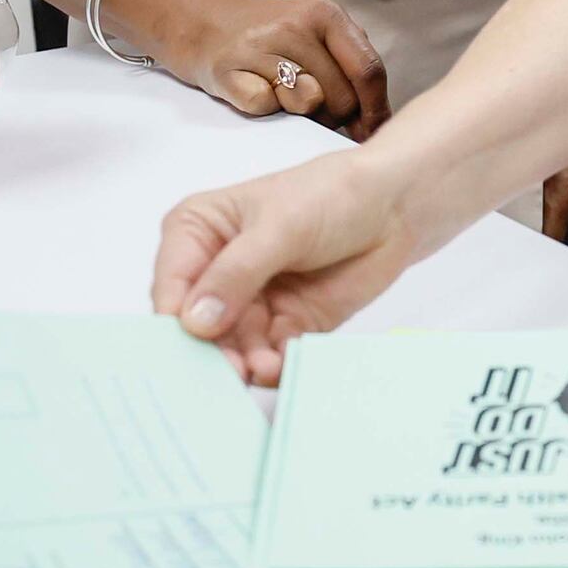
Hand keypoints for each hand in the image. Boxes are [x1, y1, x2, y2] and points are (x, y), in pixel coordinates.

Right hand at [145, 0, 392, 139]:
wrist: (206, 22)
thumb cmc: (273, 38)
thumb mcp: (318, 36)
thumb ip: (350, 67)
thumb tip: (375, 123)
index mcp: (325, 13)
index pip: (368, 70)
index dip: (375, 108)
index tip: (371, 130)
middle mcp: (295, 25)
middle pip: (341, 96)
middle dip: (334, 114)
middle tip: (311, 105)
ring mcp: (258, 45)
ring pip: (307, 105)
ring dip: (302, 113)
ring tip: (284, 93)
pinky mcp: (227, 69)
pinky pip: (265, 108)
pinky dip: (265, 108)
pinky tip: (255, 88)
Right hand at [151, 149, 424, 383]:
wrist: (396, 205)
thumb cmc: (332, 195)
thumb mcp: (280, 226)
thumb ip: (237, 273)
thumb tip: (194, 321)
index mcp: (197, 232)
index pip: (172, 283)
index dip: (173, 318)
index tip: (185, 347)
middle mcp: (215, 271)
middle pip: (197, 325)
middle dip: (210, 351)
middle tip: (225, 372)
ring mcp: (250, 302)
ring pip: (232, 346)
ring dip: (244, 362)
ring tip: (262, 368)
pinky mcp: (284, 325)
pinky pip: (269, 354)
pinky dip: (273, 364)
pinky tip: (281, 366)